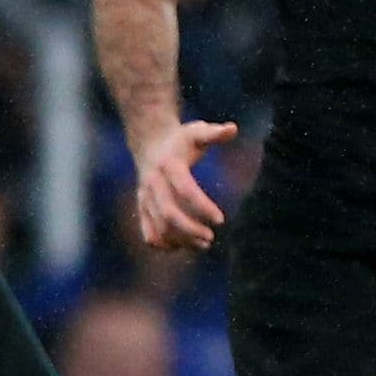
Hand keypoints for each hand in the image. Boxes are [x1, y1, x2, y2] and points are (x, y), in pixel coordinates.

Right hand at [131, 121, 233, 253]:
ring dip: (179, 240)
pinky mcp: (142, 206)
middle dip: (190, 229)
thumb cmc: (181, 139)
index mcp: (169, 166)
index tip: (221, 219)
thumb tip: (233, 128)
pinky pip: (146, 231)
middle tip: (211, 237)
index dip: (202, 206)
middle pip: (168, 213)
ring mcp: (145, 197)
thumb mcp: (197, 131)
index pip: (185, 190)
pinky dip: (162, 243)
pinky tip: (181, 247)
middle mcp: (153, 183)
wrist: (150, 143)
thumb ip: (215, 133)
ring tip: (204, 244)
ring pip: (157, 226)